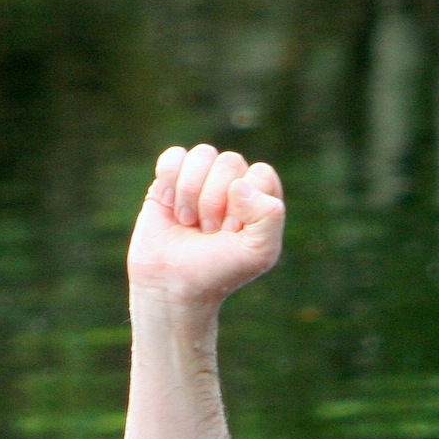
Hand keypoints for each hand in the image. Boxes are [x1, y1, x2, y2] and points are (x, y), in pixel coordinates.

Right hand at [126, 145, 285, 308]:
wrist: (173, 284)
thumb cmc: (219, 270)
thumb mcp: (260, 252)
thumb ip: (270, 215)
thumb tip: (238, 183)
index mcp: (260, 198)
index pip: (260, 174)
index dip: (244, 204)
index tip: (231, 233)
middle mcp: (233, 184)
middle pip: (230, 162)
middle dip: (215, 201)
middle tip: (209, 232)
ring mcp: (201, 179)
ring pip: (202, 154)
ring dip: (191, 193)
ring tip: (188, 222)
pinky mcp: (170, 179)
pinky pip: (174, 156)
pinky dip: (169, 180)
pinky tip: (169, 205)